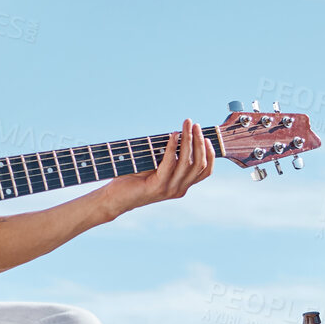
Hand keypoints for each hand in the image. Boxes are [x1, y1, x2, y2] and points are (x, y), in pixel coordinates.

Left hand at [93, 120, 214, 215]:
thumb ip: (168, 157)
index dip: (209, 154)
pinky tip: (173, 134)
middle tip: (195, 125)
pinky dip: (172, 147)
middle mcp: (179, 189)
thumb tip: (178, 134)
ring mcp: (169, 189)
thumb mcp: (156, 167)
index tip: (207, 138)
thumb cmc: (133, 179)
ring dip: (188, 140)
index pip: (205, 171)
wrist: (115, 198)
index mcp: (181, 186)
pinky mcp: (158, 186)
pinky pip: (170, 162)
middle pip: (199, 164)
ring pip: (187, 162)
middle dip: (199, 141)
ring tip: (186, 125)